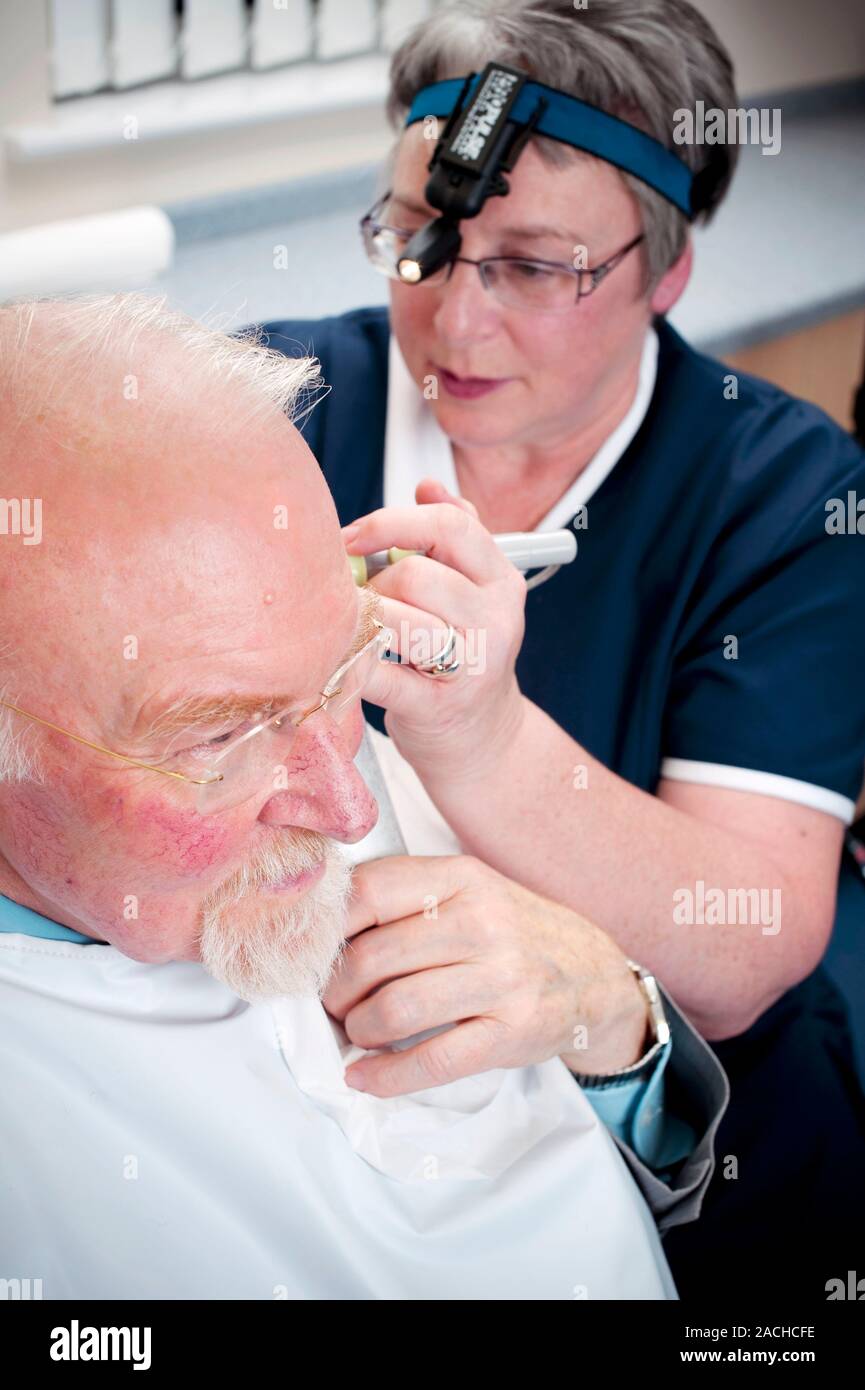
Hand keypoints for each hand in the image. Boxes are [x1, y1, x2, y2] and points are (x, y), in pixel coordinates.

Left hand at [322, 853, 649, 1096]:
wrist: (594, 974)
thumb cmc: (512, 932)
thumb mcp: (468, 892)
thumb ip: (405, 898)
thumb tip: (318, 931)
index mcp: (461, 877)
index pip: (369, 892)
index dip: (325, 928)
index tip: (310, 951)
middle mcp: (482, 921)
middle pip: (372, 957)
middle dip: (333, 990)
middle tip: (330, 1002)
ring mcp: (502, 979)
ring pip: (395, 1009)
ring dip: (357, 1029)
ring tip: (356, 1031)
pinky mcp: (511, 1033)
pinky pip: (431, 1061)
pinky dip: (385, 1076)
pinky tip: (364, 1076)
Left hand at [343, 479, 527, 783]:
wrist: (482, 740)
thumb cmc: (462, 657)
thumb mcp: (472, 594)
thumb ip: (453, 539)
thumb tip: (428, 486)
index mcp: (501, 581)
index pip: (450, 526)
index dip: (391, 522)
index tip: (352, 537)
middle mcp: (496, 619)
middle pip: (416, 574)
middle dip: (375, 583)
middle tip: (363, 602)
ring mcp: (473, 666)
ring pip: (399, 620)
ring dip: (363, 621)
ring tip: (359, 630)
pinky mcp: (440, 707)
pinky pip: (381, 675)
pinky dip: (351, 666)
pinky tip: (339, 662)